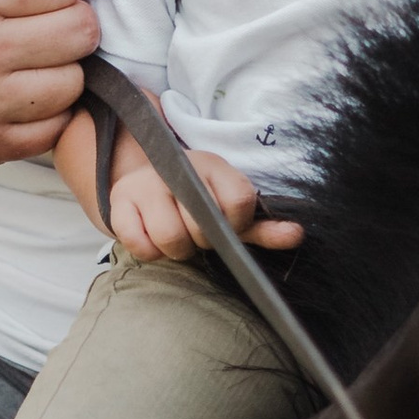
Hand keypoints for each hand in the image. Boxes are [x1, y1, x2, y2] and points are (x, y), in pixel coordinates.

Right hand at [102, 146, 302, 265]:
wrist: (143, 181)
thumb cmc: (195, 201)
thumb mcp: (231, 210)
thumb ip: (263, 227)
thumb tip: (297, 236)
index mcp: (213, 166)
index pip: (238, 200)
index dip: (237, 224)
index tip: (229, 229)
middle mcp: (179, 169)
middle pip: (203, 228)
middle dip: (202, 242)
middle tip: (196, 233)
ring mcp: (147, 184)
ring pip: (171, 238)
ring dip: (177, 250)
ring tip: (176, 236)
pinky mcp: (120, 203)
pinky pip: (141, 246)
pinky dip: (150, 252)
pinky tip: (152, 238)